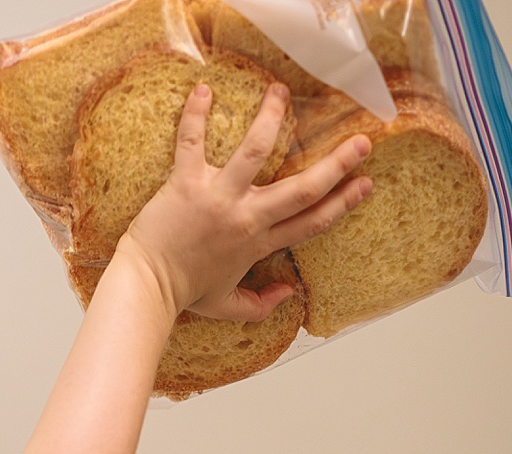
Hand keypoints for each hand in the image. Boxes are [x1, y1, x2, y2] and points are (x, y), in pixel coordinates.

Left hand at [119, 82, 372, 322]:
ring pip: (255, 150)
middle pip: (302, 188)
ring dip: (271, 118)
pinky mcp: (186, 183)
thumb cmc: (182, 293)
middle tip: (363, 140)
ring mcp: (218, 197)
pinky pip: (192, 142)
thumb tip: (289, 294)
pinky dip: (195, 115)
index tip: (366, 184)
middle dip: (337, 163)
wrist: (146, 286)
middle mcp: (246, 217)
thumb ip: (260, 304)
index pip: (311, 222)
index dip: (342, 204)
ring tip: (280, 91)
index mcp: (258, 244)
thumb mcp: (226, 305)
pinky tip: (203, 90)